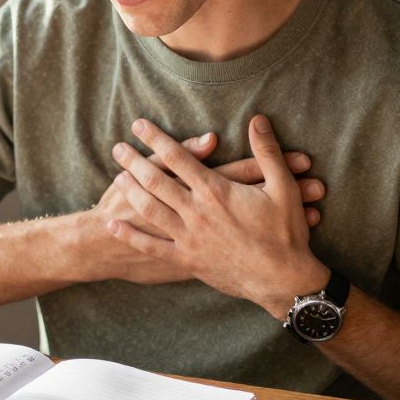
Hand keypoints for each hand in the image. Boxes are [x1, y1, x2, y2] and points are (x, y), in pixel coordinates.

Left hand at [107, 116, 328, 315]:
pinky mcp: (187, 260)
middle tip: (118, 148)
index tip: (139, 125)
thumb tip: (257, 119)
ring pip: (150, 209)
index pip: (178, 157)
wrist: (282, 280)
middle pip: (156, 181)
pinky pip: (152, 246)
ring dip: (131, 192)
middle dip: (135, 162)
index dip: (156, 139)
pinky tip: (114, 225)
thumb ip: (267, 151)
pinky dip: (130, 235)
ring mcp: (189, 237)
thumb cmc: (285, 232)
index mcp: (215, 191)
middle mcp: (196, 212)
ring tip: (116, 177)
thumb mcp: (283, 187)